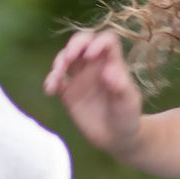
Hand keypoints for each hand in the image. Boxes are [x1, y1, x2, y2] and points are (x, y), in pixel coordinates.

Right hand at [42, 29, 144, 155]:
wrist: (116, 138)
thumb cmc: (127, 116)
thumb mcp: (129, 102)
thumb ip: (121, 86)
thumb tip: (108, 71)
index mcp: (113, 62)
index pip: (106, 41)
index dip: (98, 42)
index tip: (90, 54)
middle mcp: (95, 65)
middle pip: (83, 42)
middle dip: (74, 45)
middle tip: (68, 57)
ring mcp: (80, 77)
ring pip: (66, 58)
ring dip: (58, 62)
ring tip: (56, 77)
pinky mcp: (68, 92)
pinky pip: (56, 81)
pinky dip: (50, 81)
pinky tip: (50, 90)